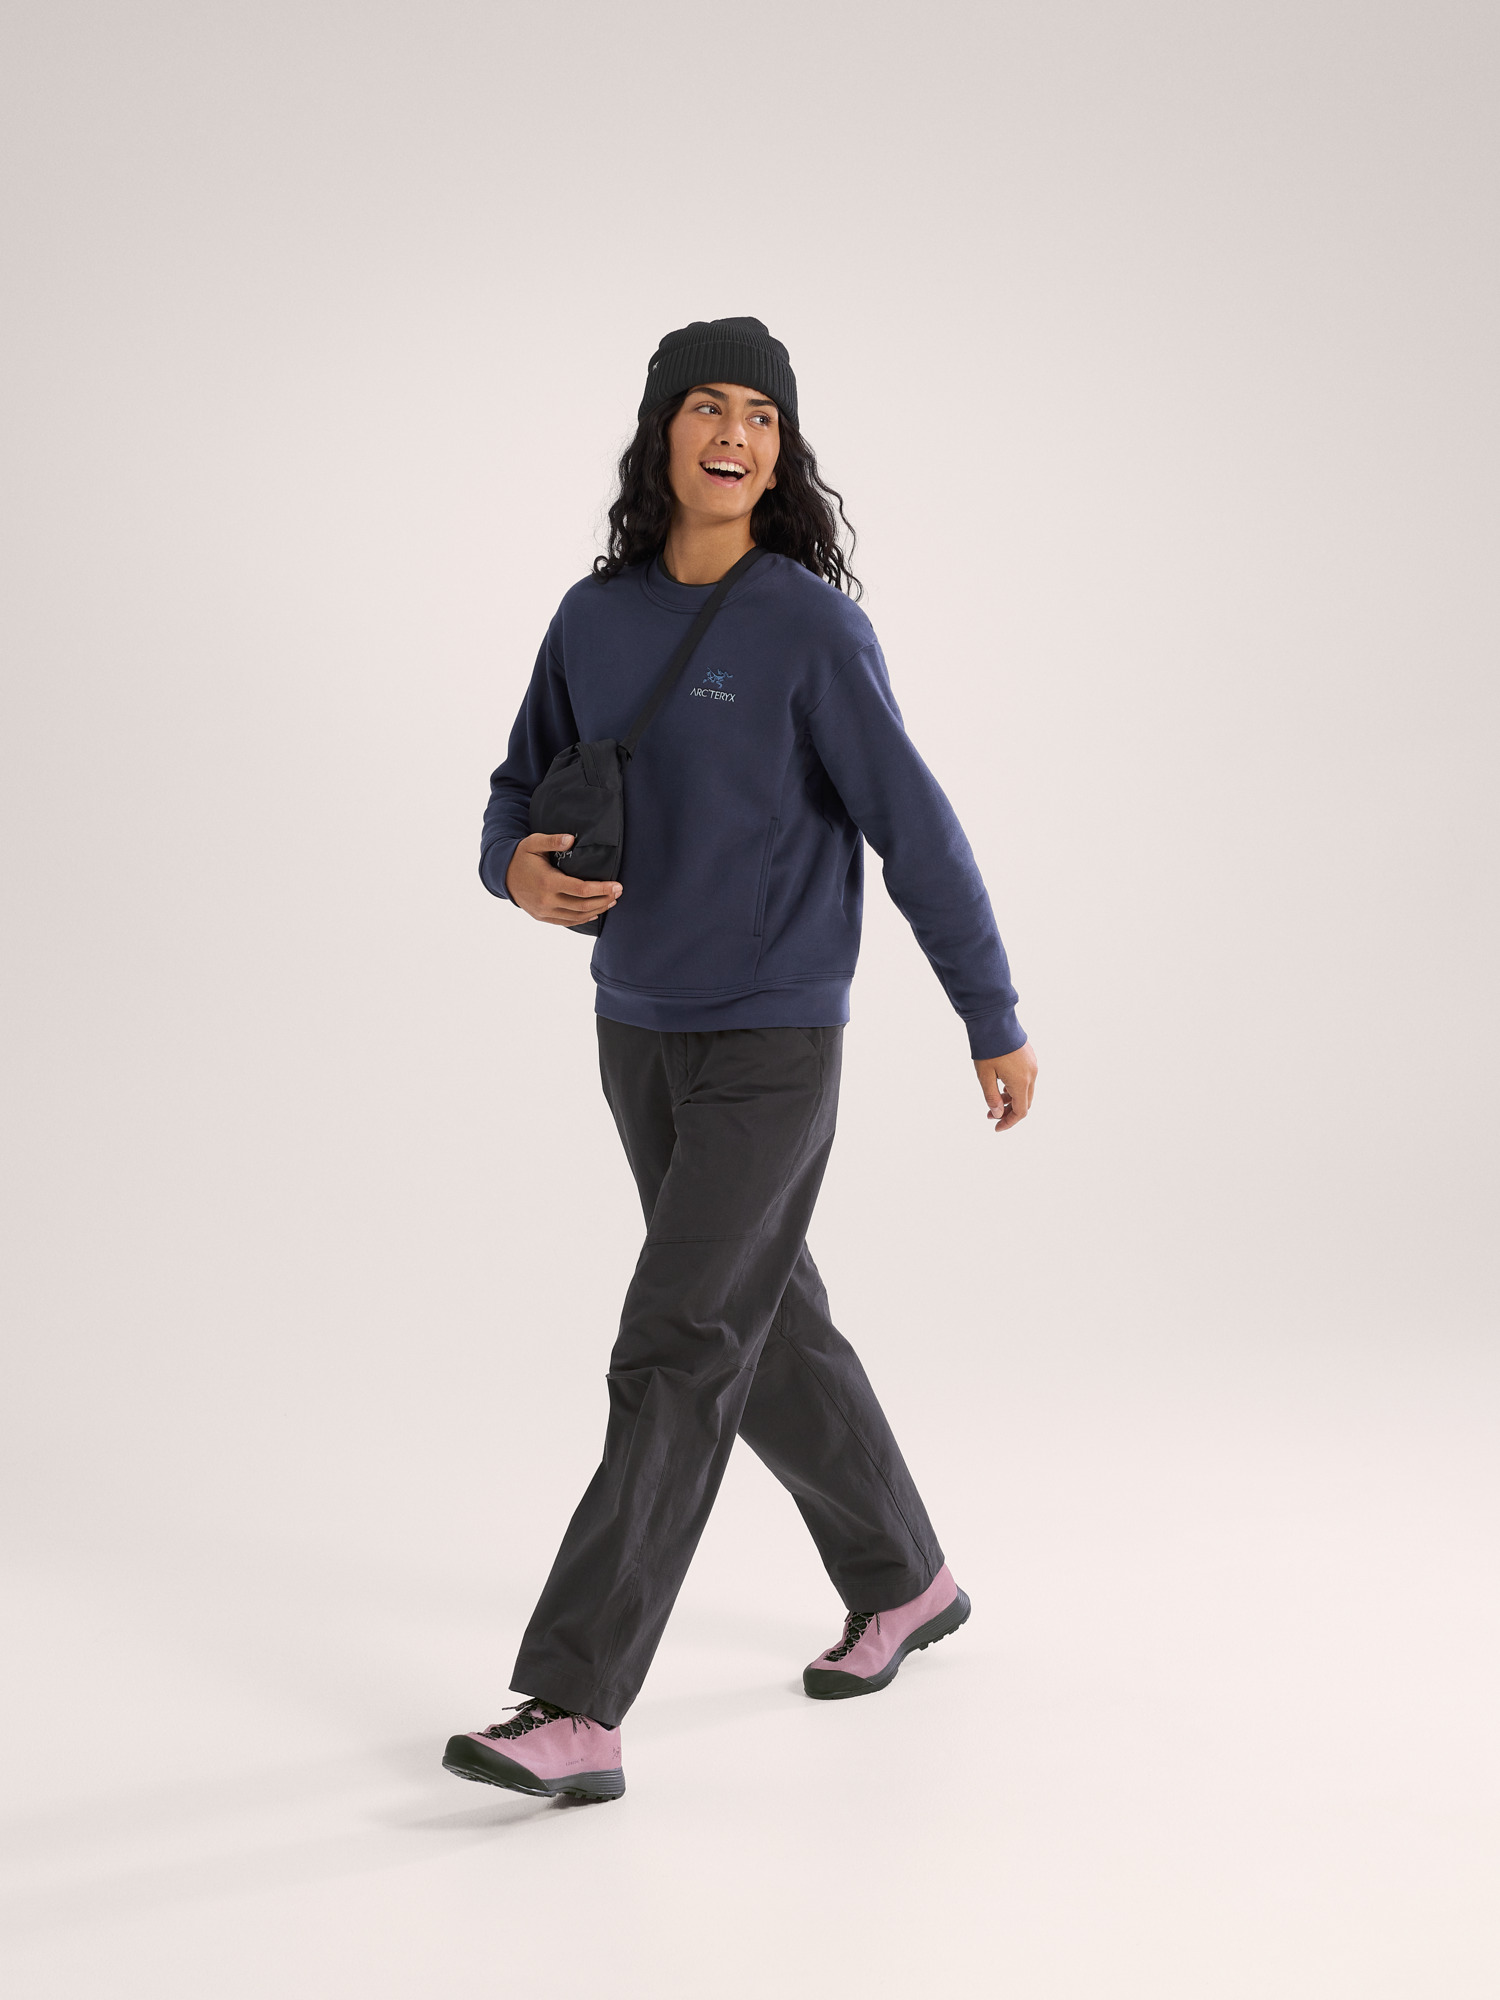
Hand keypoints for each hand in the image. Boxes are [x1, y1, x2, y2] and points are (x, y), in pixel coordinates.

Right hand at [505, 833, 622, 926]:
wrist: (502, 875)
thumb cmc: (521, 856)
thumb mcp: (534, 843)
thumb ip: (553, 840)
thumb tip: (571, 839)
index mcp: (547, 882)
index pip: (581, 889)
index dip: (602, 889)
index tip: (616, 885)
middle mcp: (546, 900)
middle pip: (583, 905)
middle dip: (604, 899)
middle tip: (619, 892)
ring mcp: (544, 911)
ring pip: (577, 916)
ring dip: (597, 910)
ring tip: (611, 902)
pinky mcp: (543, 917)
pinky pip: (567, 922)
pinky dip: (583, 919)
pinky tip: (594, 912)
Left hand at [974, 1041, 1036, 1132]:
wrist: (994, 1020)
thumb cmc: (988, 1048)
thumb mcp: (985, 1076)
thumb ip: (992, 1097)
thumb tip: (998, 1113)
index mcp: (1021, 1082)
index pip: (1021, 1111)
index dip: (1009, 1122)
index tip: (996, 1127)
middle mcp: (1032, 1074)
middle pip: (1025, 1102)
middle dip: (1009, 1111)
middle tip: (991, 1114)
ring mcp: (1033, 1064)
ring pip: (1025, 1090)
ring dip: (1011, 1098)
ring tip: (994, 1098)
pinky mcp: (1030, 1056)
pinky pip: (1026, 1078)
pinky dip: (1015, 1086)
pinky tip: (1001, 1083)